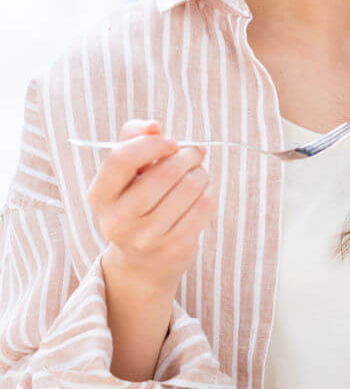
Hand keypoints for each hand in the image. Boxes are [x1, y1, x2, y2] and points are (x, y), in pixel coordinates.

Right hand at [88, 118, 216, 291]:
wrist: (144, 261)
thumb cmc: (137, 203)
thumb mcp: (126, 174)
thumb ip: (133, 140)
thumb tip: (153, 126)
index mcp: (100, 195)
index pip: (122, 158)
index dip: (152, 144)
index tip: (171, 142)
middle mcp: (118, 219)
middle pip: (165, 173)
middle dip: (188, 156)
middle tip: (195, 153)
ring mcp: (146, 237)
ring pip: (189, 187)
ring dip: (201, 174)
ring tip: (198, 174)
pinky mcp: (174, 248)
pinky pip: (204, 207)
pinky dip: (209, 193)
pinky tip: (203, 193)